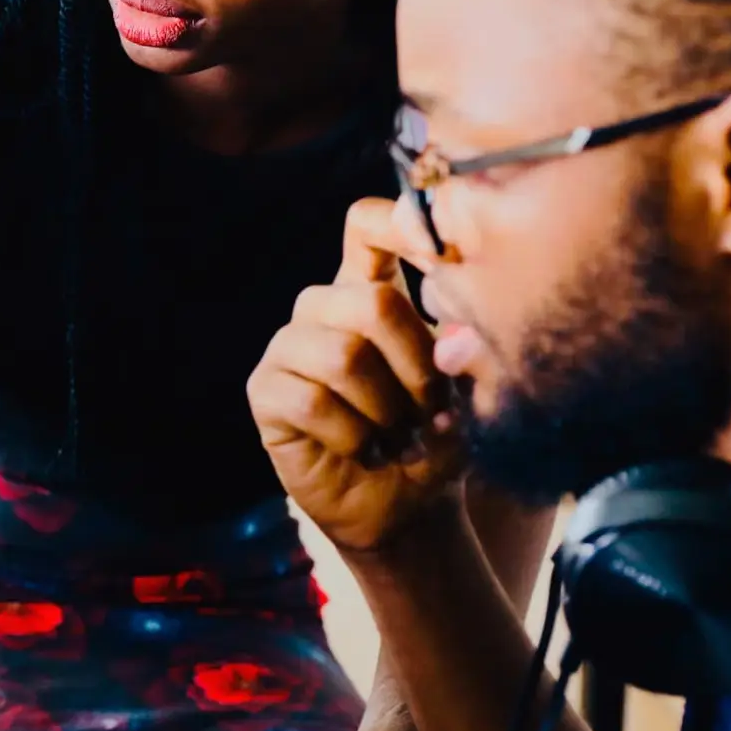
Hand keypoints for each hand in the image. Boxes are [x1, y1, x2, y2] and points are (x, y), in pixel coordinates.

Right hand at [247, 198, 465, 551]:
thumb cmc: (436, 438)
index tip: (441, 256)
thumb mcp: (464, 391)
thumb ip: (462, 354)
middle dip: (418, 366)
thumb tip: (451, 342)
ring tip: (400, 436)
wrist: (405, 506)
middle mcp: (324, 308)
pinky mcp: (266, 391)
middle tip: (432, 410)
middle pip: (372, 301)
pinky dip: (354, 435)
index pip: (367, 225)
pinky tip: (364, 450)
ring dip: (388, 409)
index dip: (398, 224)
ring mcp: (289, 347)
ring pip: (344, 356)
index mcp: (371, 290)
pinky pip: (311, 400)